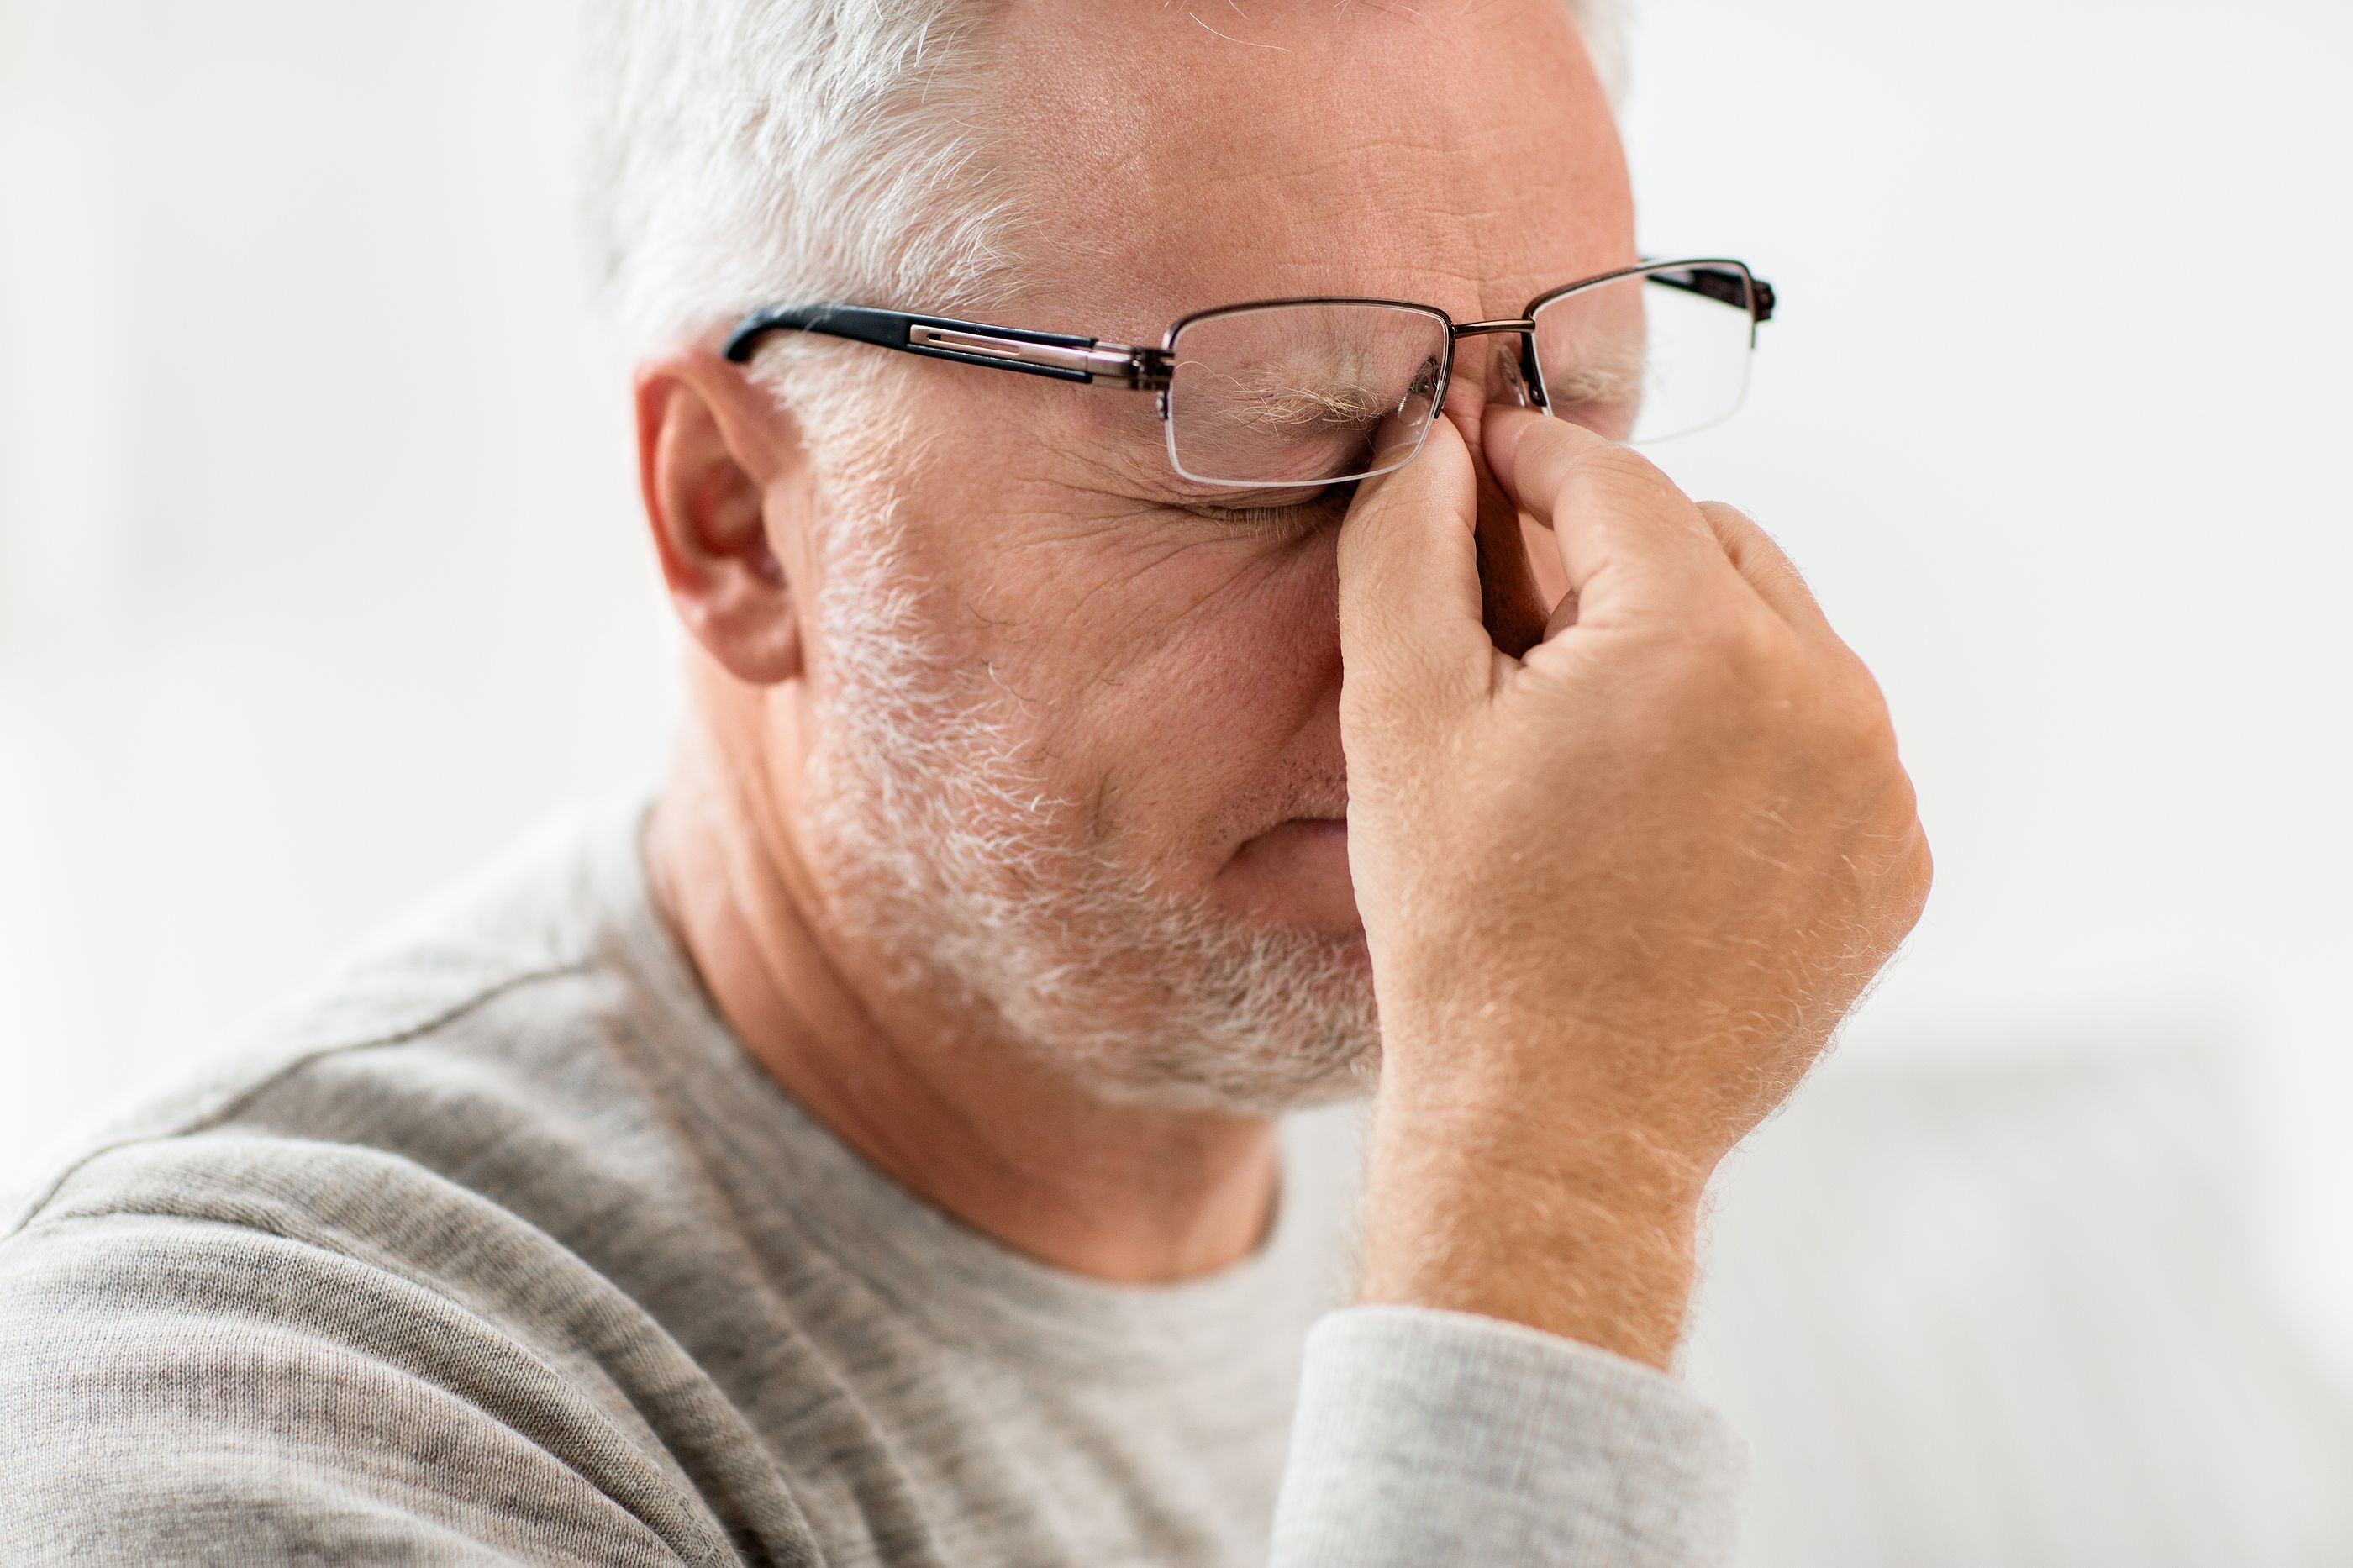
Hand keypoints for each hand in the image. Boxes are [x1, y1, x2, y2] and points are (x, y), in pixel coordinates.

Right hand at [1335, 407, 1931, 1367]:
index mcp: (1698, 638)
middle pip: (1707, 543)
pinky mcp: (1891, 863)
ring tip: (1588, 724)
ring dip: (1686, 640)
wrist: (1560, 1128)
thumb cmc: (1469, 930)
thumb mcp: (1401, 719)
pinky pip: (1821, 741)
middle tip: (1519, 616)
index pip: (1613, 481)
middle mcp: (1821, 692)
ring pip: (1775, 636)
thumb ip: (1407, 545)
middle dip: (1611, 553)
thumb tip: (1430, 438)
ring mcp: (1874, 785)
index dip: (1529, 459)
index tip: (1478, 463)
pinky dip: (1749, 737)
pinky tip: (1660, 807)